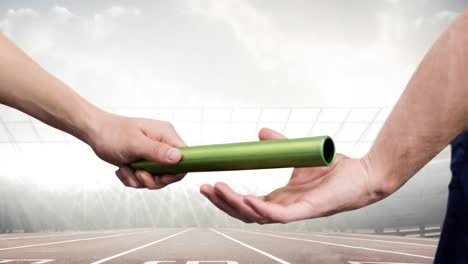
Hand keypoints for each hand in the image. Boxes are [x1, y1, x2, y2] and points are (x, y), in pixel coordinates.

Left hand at [89, 112, 185, 188]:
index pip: (185, 158)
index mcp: (166, 135)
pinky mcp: (145, 161)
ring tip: (126, 169)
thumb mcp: (135, 143)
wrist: (94, 132)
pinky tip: (123, 169)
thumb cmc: (112, 133)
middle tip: (138, 174)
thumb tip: (178, 158)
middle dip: (153, 179)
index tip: (160, 177)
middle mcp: (163, 144)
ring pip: (157, 178)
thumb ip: (157, 151)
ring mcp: (154, 153)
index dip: (176, 172)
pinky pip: (145, 178)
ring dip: (139, 180)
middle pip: (171, 173)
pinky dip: (132, 179)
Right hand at [200, 128, 389, 223]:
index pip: (246, 203)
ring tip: (217, 190)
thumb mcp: (296, 154)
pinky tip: (244, 198)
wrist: (364, 173)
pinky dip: (259, 208)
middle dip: (222, 202)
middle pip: (244, 212)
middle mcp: (283, 208)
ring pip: (256, 215)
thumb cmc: (335, 169)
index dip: (226, 196)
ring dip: (234, 204)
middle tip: (203, 188)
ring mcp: (294, 211)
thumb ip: (277, 145)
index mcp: (279, 199)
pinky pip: (277, 214)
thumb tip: (260, 132)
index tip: (209, 182)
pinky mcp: (306, 210)